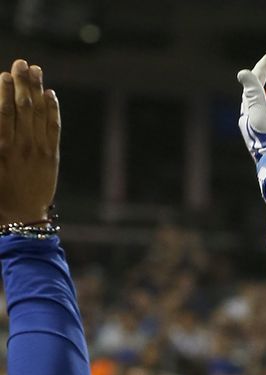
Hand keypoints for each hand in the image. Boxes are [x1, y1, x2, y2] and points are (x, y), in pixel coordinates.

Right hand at [0, 59, 59, 224]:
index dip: (4, 91)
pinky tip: (51, 94)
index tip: (4, 74)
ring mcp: (38, 150)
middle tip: (22, 63)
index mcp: (0, 147)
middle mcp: (20, 146)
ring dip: (37, 89)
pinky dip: (53, 110)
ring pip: (38, 114)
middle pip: (22, 108)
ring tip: (36, 70)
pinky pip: (53, 129)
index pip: (2, 113)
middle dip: (22, 83)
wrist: (21, 213)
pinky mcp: (51, 156)